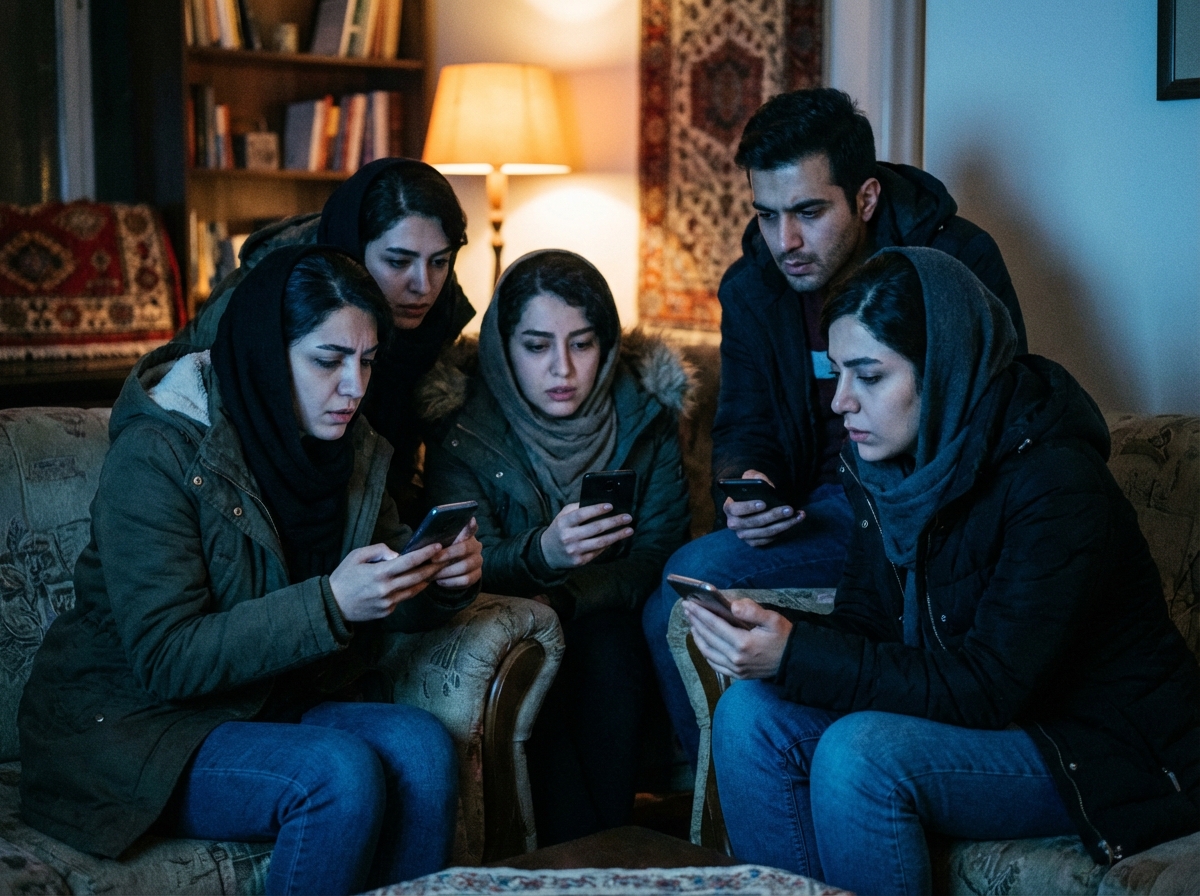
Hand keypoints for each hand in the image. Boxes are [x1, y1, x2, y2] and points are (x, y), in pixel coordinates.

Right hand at [329, 542, 447, 621]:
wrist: (332, 605)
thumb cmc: (344, 576)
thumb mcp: (357, 556)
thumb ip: (379, 551)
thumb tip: (398, 555)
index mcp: (379, 573)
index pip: (409, 561)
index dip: (426, 554)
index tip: (438, 546)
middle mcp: (387, 589)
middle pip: (418, 577)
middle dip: (434, 567)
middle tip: (446, 558)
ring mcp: (388, 602)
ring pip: (414, 589)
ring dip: (427, 579)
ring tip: (437, 569)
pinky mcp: (387, 611)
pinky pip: (404, 598)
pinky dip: (411, 589)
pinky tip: (416, 582)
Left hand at [431, 519, 482, 589]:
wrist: (447, 568)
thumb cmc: (440, 551)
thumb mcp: (438, 542)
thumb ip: (439, 535)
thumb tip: (434, 526)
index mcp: (468, 534)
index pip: (471, 528)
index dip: (470, 526)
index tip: (468, 521)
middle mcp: (476, 546)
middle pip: (465, 548)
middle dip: (447, 554)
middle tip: (432, 560)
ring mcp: (478, 561)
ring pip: (464, 567)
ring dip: (446, 571)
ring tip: (433, 574)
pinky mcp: (477, 575)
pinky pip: (465, 580)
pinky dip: (450, 582)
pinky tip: (440, 581)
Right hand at [539, 502, 633, 569]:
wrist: (547, 553)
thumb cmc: (559, 529)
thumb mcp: (562, 516)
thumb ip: (577, 508)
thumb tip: (599, 503)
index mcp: (563, 523)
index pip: (581, 514)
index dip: (596, 510)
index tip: (611, 506)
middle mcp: (568, 537)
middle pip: (595, 528)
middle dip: (614, 522)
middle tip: (628, 517)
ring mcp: (574, 551)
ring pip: (600, 542)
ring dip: (617, 535)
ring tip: (629, 529)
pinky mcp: (579, 561)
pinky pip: (598, 551)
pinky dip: (609, 544)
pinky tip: (617, 538)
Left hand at [683, 597, 792, 679]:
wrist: (793, 661)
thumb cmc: (783, 637)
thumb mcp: (773, 619)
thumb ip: (752, 611)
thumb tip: (732, 605)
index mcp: (743, 643)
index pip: (715, 625)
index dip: (700, 613)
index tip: (689, 604)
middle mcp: (736, 658)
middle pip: (708, 637)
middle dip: (695, 621)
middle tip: (686, 609)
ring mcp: (736, 669)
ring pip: (708, 652)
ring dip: (697, 636)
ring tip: (692, 623)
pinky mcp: (738, 675)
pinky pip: (715, 664)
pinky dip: (705, 652)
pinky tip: (702, 642)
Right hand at [724, 469, 803, 546]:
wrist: (752, 500)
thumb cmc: (752, 488)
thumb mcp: (751, 478)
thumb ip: (756, 478)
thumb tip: (768, 486)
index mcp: (729, 507)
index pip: (736, 509)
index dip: (749, 507)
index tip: (764, 503)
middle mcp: (733, 523)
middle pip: (754, 522)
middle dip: (774, 516)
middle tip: (789, 509)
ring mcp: (743, 534)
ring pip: (765, 532)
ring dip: (784, 524)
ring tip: (798, 515)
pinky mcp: (753, 542)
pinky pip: (769, 539)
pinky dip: (783, 531)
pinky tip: (793, 522)